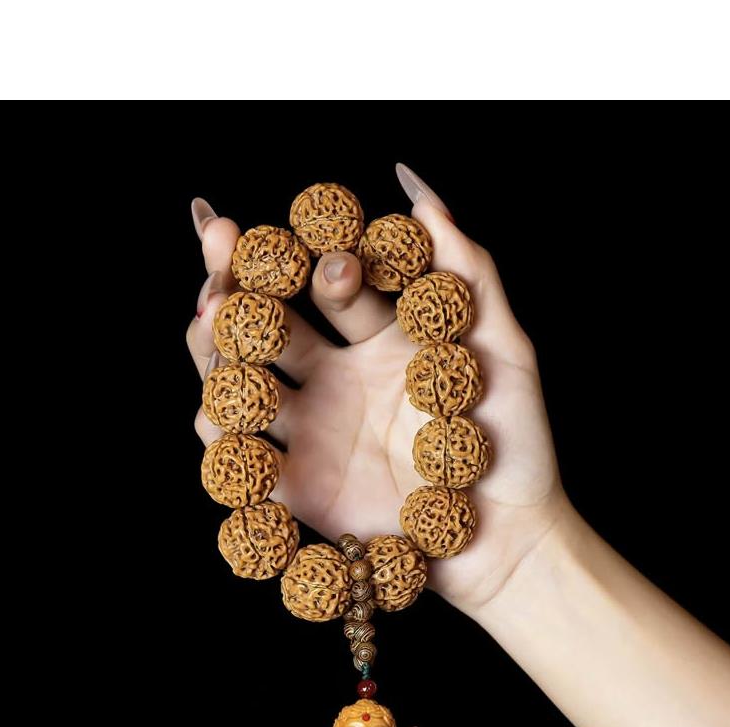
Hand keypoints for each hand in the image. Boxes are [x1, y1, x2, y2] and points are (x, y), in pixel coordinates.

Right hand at [187, 164, 571, 616]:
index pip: (323, 285)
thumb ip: (465, 268)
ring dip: (216, 345)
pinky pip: (242, 456)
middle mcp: (338, 379)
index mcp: (381, 341)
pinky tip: (217, 400)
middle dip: (237, 284)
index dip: (301, 254)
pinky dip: (218, 428)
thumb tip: (416, 187)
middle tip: (222, 248)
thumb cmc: (516, 444)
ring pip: (241, 380)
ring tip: (213, 315)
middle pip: (267, 325)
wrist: (509, 537)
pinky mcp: (299, 487)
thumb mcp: (503, 347)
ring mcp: (313, 432)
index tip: (291, 232)